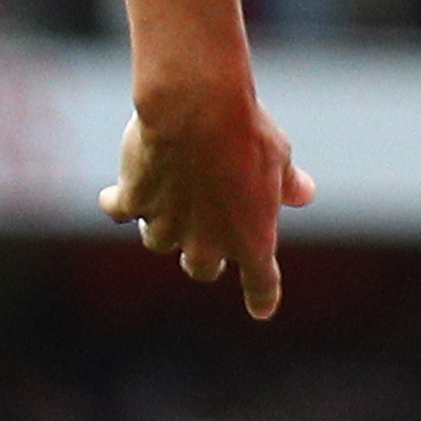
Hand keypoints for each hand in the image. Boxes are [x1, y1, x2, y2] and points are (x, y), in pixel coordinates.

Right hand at [99, 73, 315, 322]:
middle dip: (202, 253)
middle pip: (201, 268)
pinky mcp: (133, 202)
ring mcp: (166, 227)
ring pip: (159, 241)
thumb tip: (304, 194)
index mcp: (252, 240)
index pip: (261, 283)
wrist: (197, 111)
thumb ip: (288, 183)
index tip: (262, 309)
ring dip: (163, 222)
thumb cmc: (246, 132)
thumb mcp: (279, 157)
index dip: (262, 297)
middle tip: (203, 229)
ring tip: (167, 192)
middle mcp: (207, 245)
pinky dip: (117, 201)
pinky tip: (116, 192)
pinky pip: (120, 210)